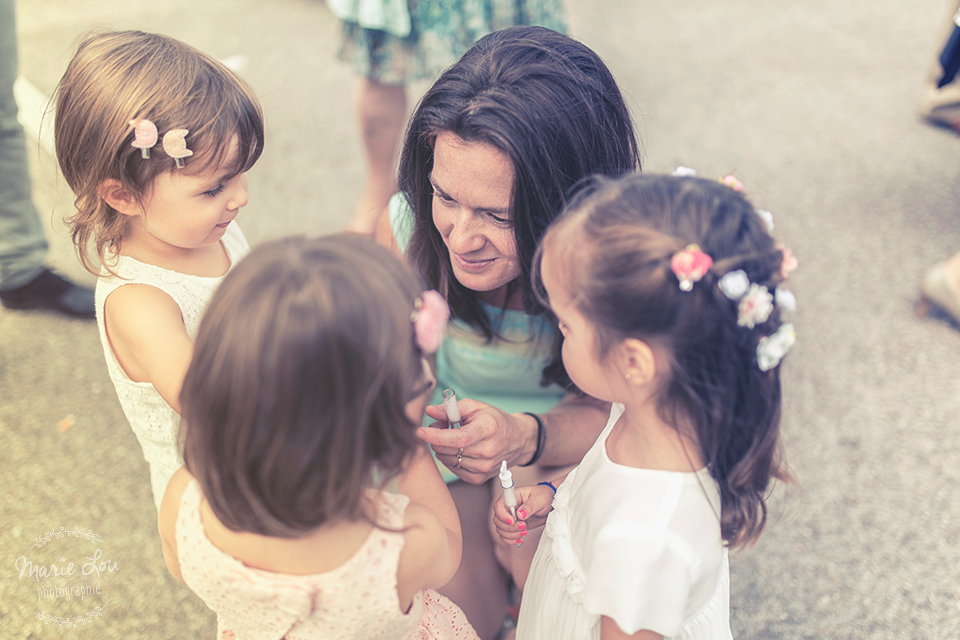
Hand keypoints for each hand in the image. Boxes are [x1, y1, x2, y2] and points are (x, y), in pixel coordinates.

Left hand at [416, 398, 534, 483]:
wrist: (517, 440)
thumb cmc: (494, 420)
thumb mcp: (476, 407)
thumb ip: (451, 408)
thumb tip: (429, 411)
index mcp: (488, 430)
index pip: (458, 438)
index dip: (436, 436)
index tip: (419, 431)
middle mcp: (488, 451)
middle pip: (449, 450)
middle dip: (436, 438)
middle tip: (441, 427)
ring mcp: (484, 468)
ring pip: (448, 460)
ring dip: (442, 449)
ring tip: (453, 438)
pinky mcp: (479, 478)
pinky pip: (453, 469)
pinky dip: (450, 459)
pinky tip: (458, 450)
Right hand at [492, 484, 554, 546]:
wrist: (550, 504)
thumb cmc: (543, 496)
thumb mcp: (539, 499)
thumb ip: (529, 506)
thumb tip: (520, 514)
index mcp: (511, 497)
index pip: (498, 506)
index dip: (502, 515)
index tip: (512, 521)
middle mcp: (508, 508)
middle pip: (498, 520)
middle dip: (509, 527)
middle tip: (524, 526)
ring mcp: (510, 518)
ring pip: (501, 529)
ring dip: (511, 534)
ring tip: (525, 532)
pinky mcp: (514, 526)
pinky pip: (506, 536)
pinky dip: (511, 540)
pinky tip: (520, 539)